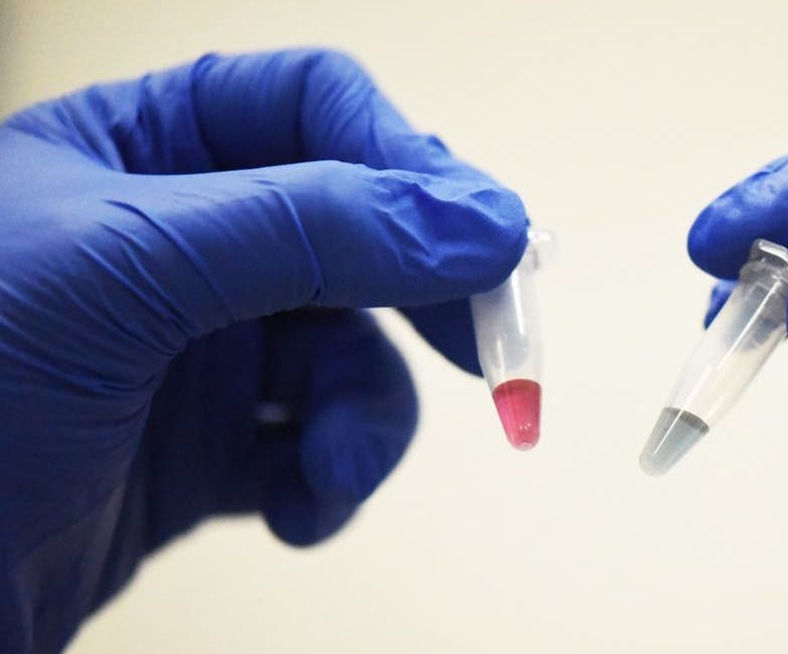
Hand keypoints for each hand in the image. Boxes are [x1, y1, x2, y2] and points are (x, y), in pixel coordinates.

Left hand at [0, 49, 526, 652]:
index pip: (315, 109)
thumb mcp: (124, 274)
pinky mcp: (204, 446)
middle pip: (357, 230)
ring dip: (367, 416)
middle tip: (496, 354)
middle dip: (427, 297)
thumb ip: (311, 230)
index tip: (489, 240)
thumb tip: (473, 221)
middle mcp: (177, 238)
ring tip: (331, 468)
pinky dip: (328, 477)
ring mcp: (195, 345)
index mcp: (137, 148)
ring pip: (352, 350)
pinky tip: (296, 509)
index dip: (411, 164)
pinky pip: (315, 440)